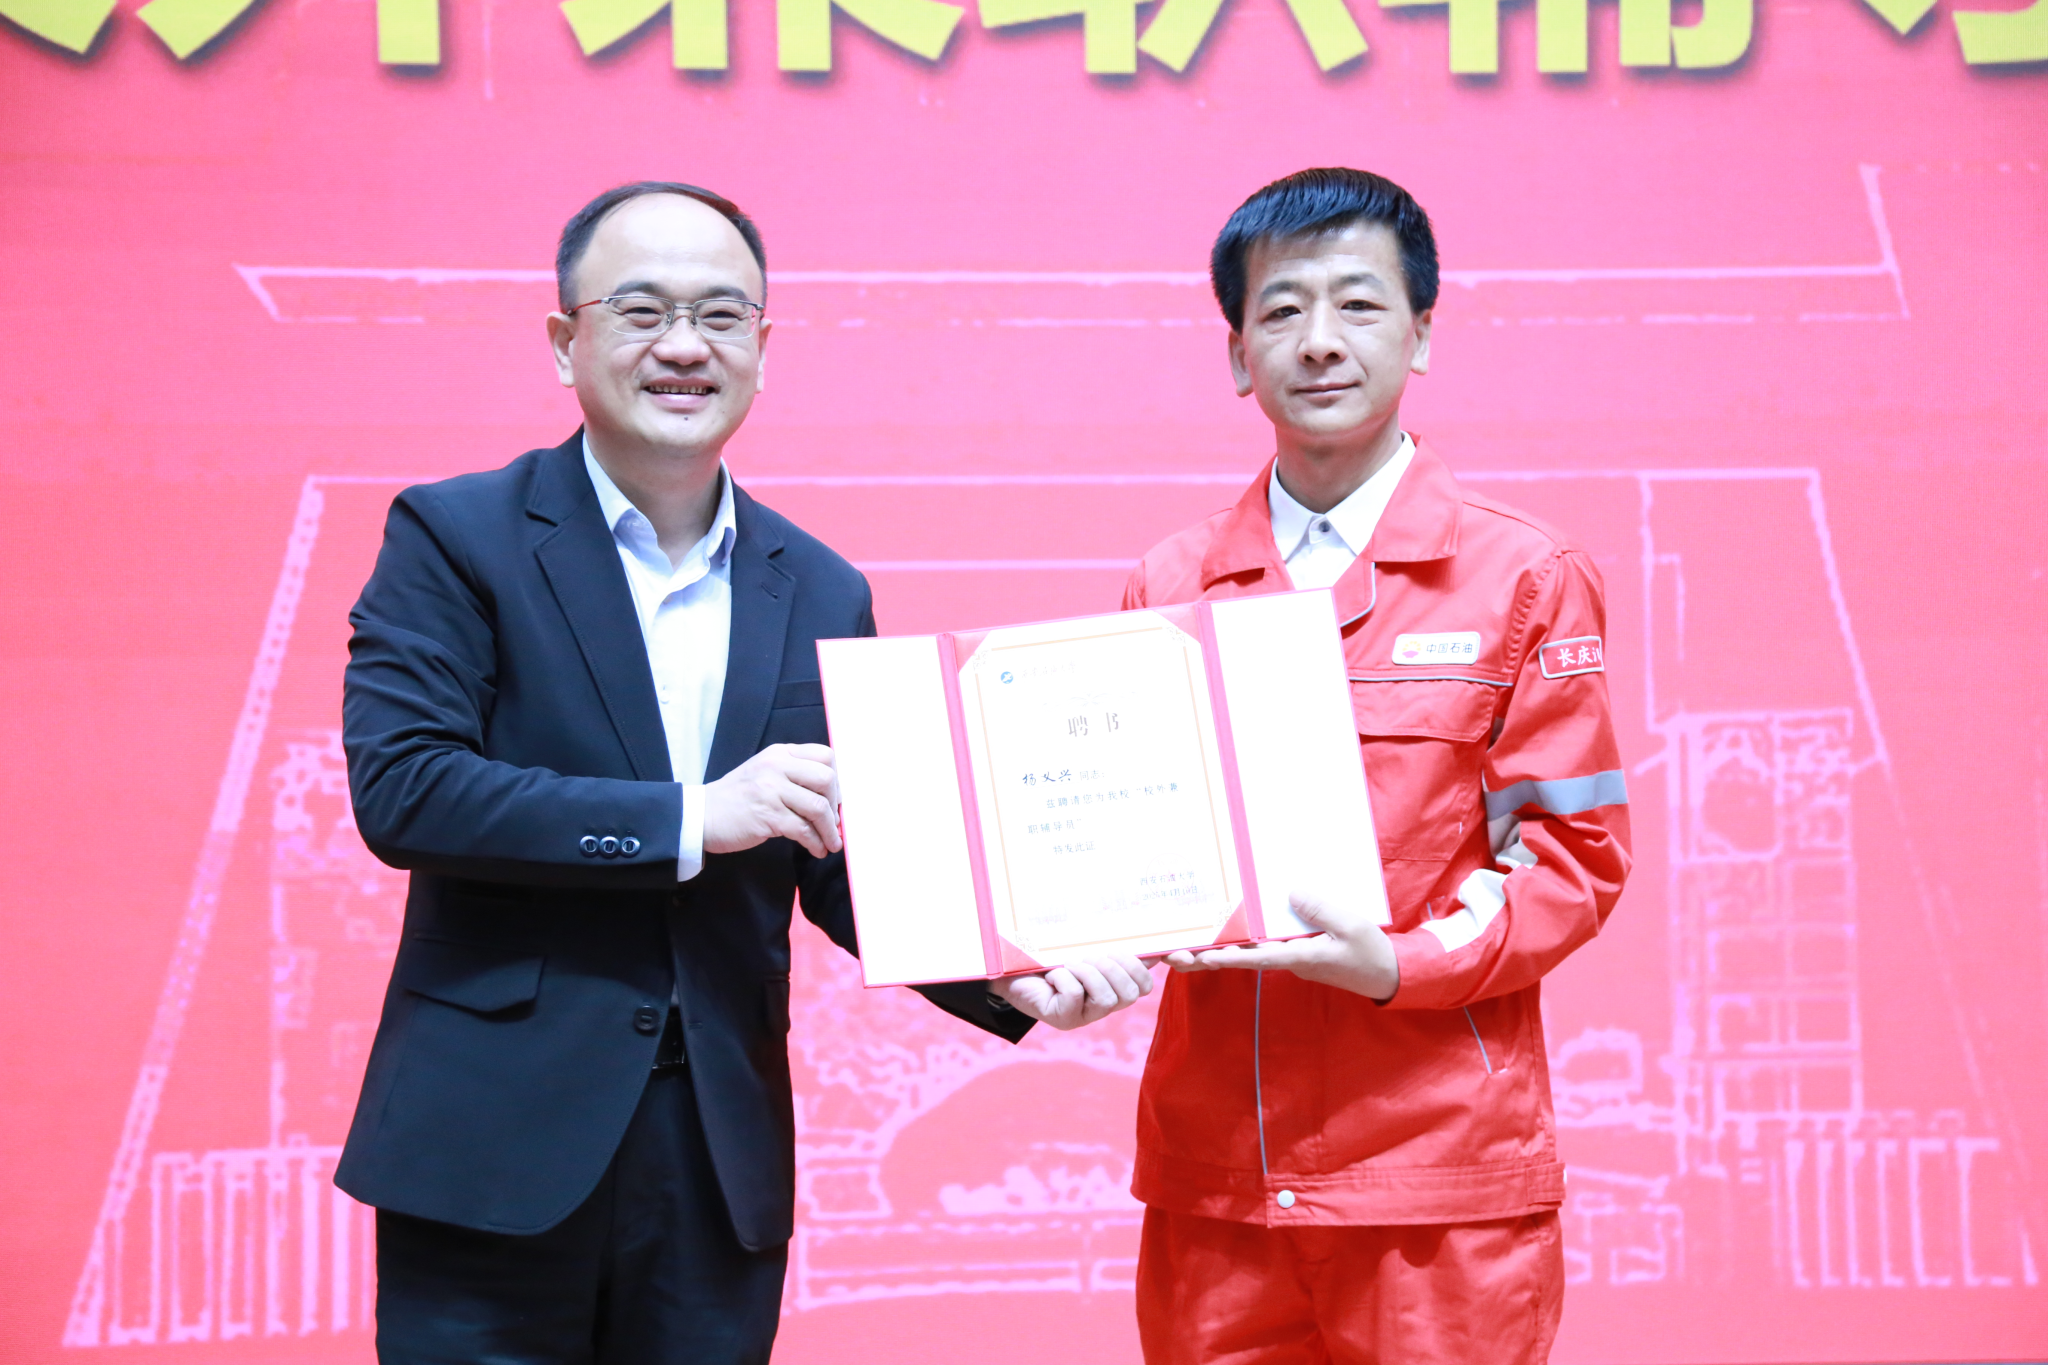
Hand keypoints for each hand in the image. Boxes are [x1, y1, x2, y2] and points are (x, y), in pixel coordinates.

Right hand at [702, 743, 842, 858]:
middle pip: (826, 779)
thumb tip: (832, 795)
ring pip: (818, 808)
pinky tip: (817, 849)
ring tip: (831, 843)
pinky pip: (803, 830)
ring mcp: (771, 790)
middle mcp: (777, 766)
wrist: (702, 815)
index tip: (836, 798)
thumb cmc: (737, 797)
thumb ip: (794, 774)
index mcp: (780, 753)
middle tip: (834, 821)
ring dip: (830, 830)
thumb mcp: (765, 771)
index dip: (838, 779)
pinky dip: (815, 843)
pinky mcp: (767, 816)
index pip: (825, 755)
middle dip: (836, 805)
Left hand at [988, 954, 1154, 1030]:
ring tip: (1070, 965)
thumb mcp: (1083, 943)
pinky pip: (1077, 997)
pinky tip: (1054, 975)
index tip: (1150, 952)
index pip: (1145, 985)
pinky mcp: (1065, 1019)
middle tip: (1090, 956)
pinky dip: (1066, 979)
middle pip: (1132, 993)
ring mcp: (1085, 1015)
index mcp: (1113, 985)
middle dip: (1113, 967)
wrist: (1011, 969)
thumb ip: (1112, 940)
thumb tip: (1152, 921)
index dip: (1147, 969)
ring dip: (1088, 973)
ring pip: (1108, 999)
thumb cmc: (1049, 954)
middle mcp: (1103, 1005)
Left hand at [1163, 893, 1398, 1001]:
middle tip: (1171, 955)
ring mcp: (1289, 956)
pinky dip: (1241, 939)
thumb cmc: (1370, 952)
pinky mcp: (1294, 951)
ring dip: (1218, 948)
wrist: (1387, 973)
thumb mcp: (1352, 926)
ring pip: (1248, 952)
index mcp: (1300, 958)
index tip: (1201, 957)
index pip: (1257, 958)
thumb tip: (1291, 893)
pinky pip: (1263, 944)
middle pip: (1241, 958)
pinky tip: (1225, 929)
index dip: (1228, 957)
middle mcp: (1287, 960)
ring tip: (1184, 944)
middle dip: (1207, 956)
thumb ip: (1322, 910)